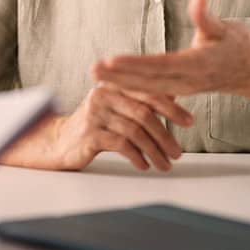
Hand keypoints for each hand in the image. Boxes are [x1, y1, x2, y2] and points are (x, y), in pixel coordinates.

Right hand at [42, 83, 192, 171]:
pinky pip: (121, 145)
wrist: (61, 142)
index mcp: (113, 84)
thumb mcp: (117, 109)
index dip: (171, 107)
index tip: (189, 121)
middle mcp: (103, 94)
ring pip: (134, 132)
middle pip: (143, 113)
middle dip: (165, 135)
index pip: (148, 93)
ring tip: (164, 164)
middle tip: (178, 152)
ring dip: (154, 151)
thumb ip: (140, 101)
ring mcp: (95, 113)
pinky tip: (144, 165)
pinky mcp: (89, 133)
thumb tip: (175, 94)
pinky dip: (137, 157)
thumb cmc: (95, 126)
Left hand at [92, 0, 249, 96]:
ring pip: (147, 88)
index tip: (113, 60)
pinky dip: (132, 88)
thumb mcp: (225, 29)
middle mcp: (189, 80)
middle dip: (119, 76)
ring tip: (96, 76)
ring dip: (120, 83)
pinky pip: (153, 91)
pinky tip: (113, 84)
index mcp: (198, 64)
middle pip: (149, 80)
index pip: (161, 64)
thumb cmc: (237, 45)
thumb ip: (206, 18)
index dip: (136, 64)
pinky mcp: (180, 89)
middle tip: (94, 70)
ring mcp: (184, 88)